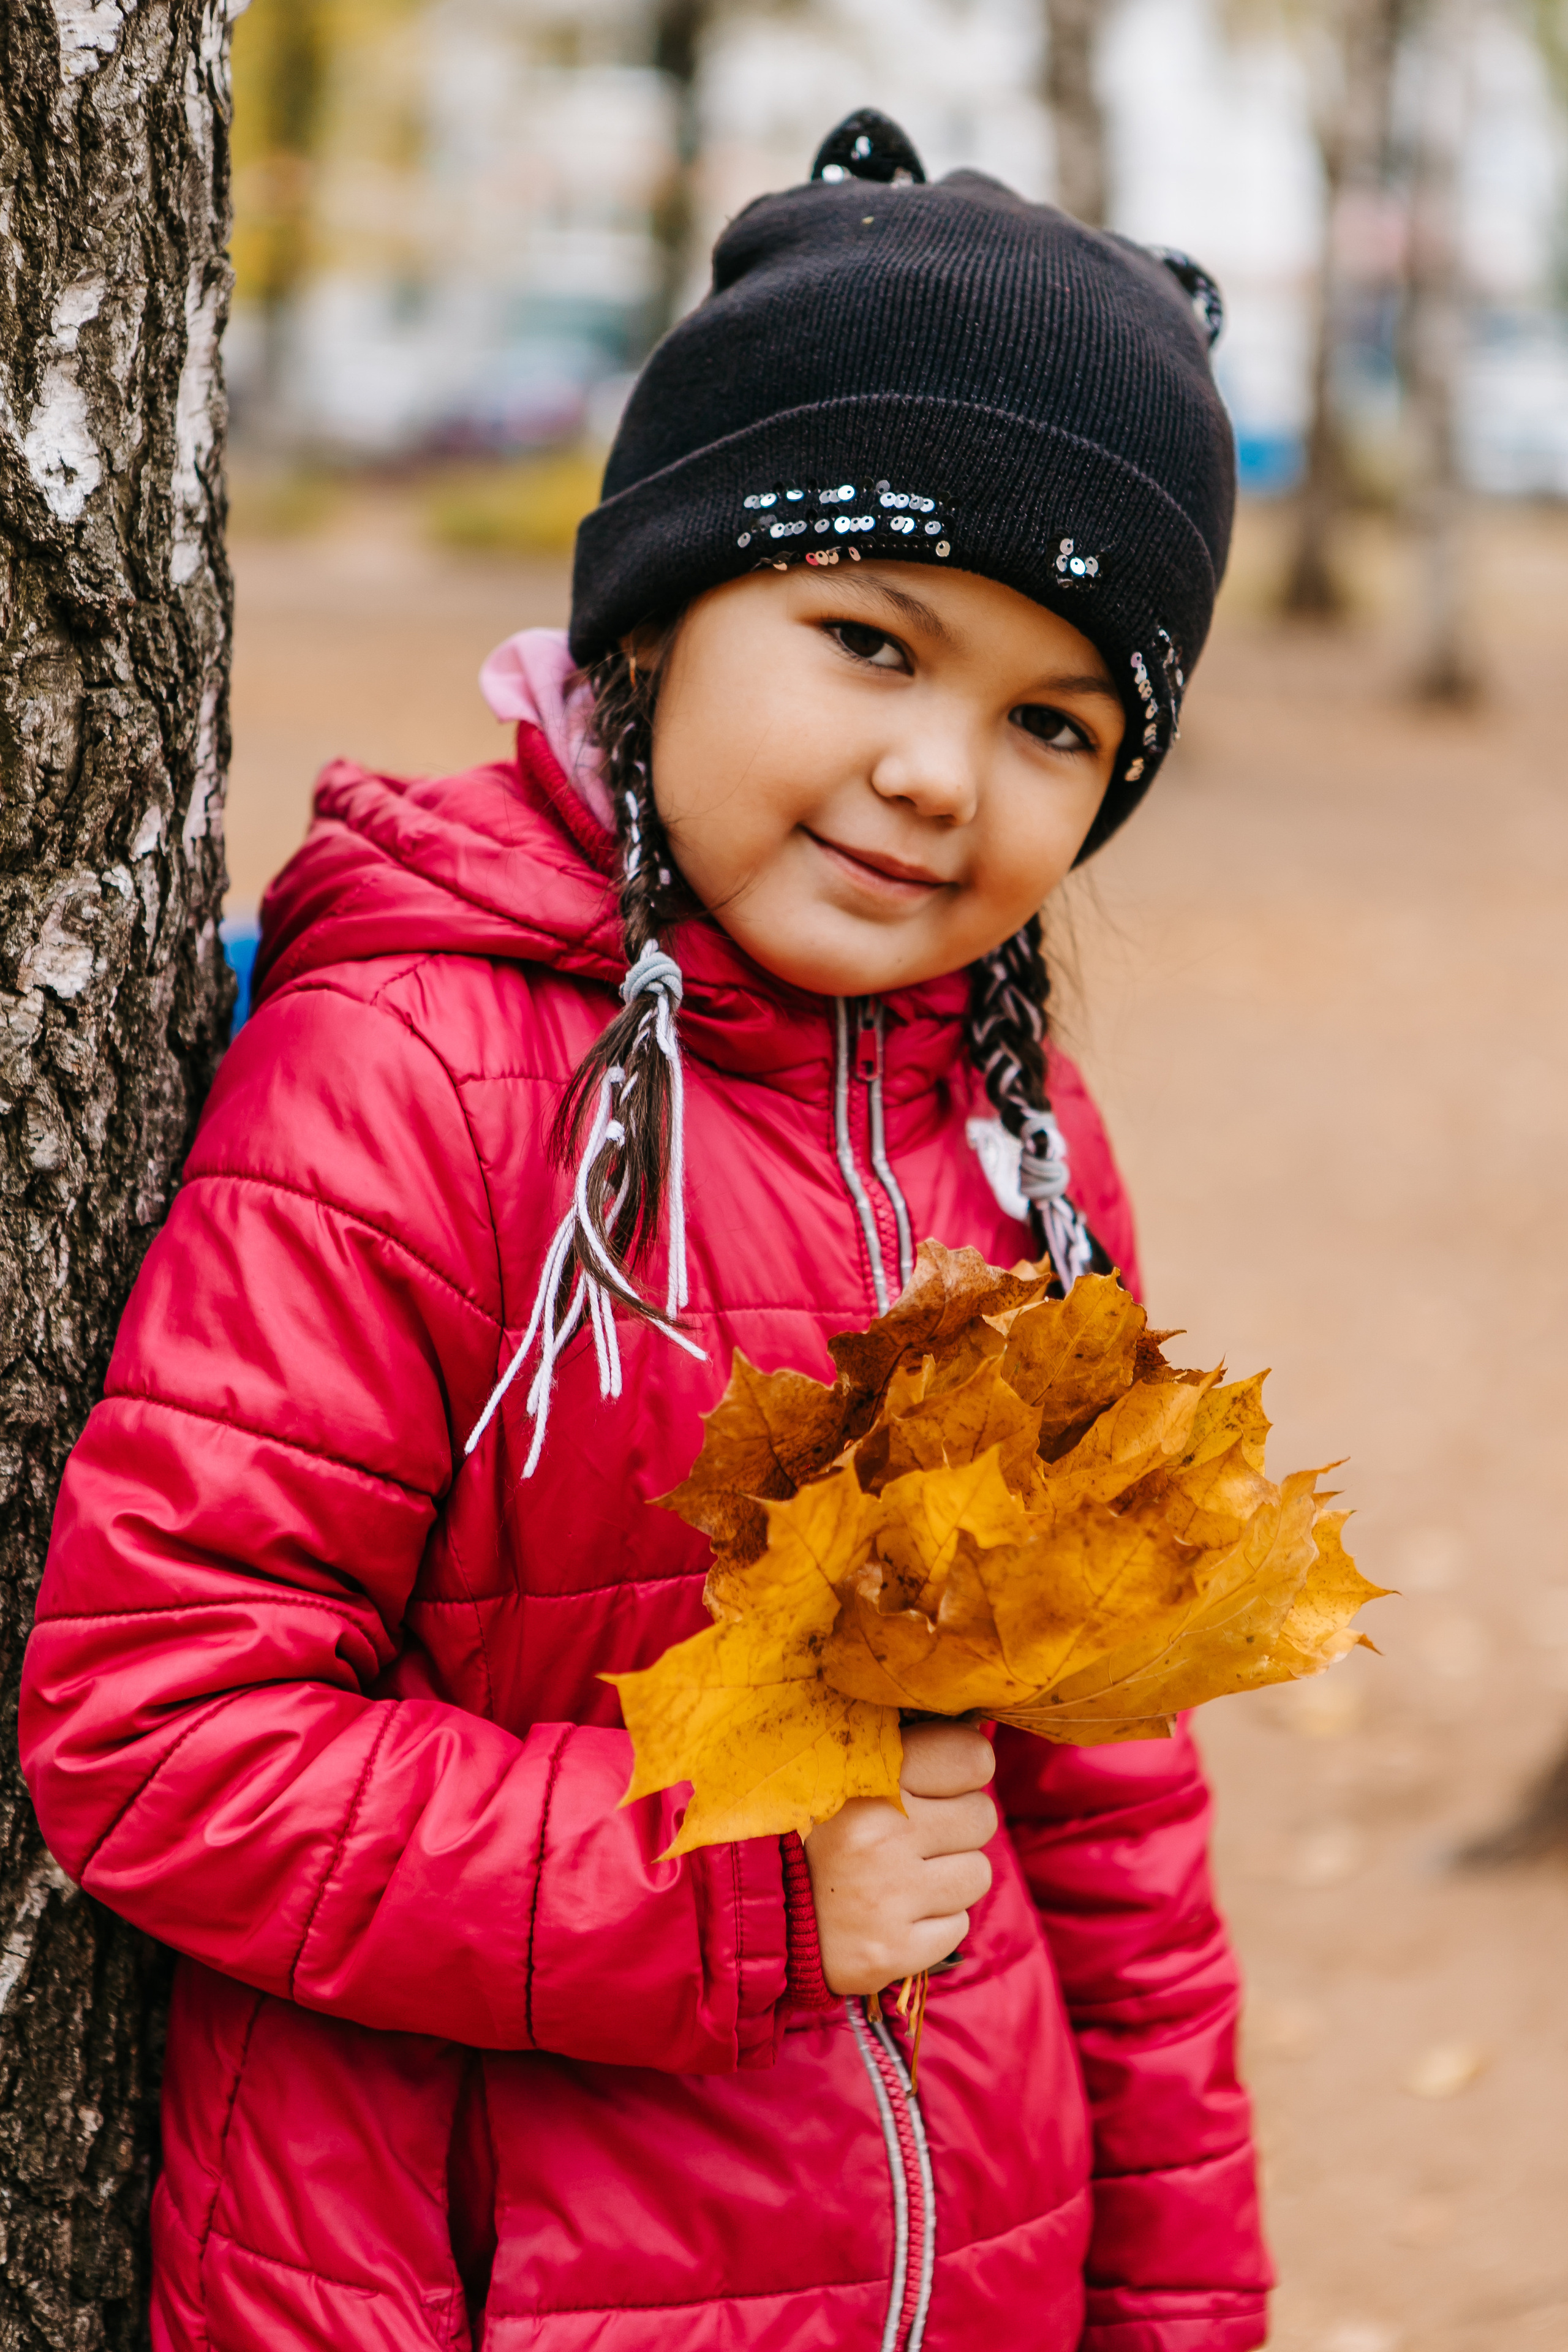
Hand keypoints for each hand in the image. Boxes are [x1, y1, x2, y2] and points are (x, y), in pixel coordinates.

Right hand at [802, 1722, 997, 1995]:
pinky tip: (893, 1913)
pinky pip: (957, 1927)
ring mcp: (886, 1897)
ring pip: (977, 1873)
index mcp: (869, 1774)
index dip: (963, 1769)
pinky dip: (933, 1923)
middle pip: (982, 1816)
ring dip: (949, 1875)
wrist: (756, 1906)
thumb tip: (977, 1736)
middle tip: (915, 1833)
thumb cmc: (813, 1824)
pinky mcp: (891, 1952)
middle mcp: (880, 1833)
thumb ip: (904, 1746)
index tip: (940, 1780)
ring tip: (902, 1874)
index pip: (972, 1757)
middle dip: (956, 1825)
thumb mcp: (842, 1766)